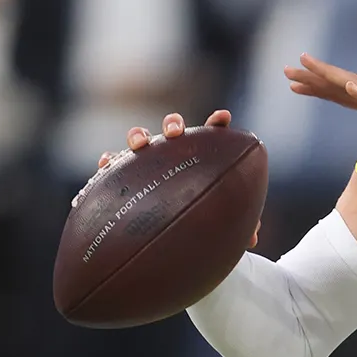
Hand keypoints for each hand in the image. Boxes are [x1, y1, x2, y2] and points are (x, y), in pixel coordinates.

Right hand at [95, 109, 259, 248]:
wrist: (164, 235)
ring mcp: (146, 161)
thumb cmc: (198, 221)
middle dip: (173, 124)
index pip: (211, 135)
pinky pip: (112, 165)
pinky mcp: (122, 175)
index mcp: (199, 157)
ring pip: (140, 139)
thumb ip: (234, 226)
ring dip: (138, 136)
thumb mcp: (217, 223)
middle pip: (173, 129)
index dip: (217, 124)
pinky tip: (104, 166)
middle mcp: (172, 153)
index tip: (223, 117)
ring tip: (139, 144)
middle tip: (175, 133)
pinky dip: (108, 162)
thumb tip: (252, 238)